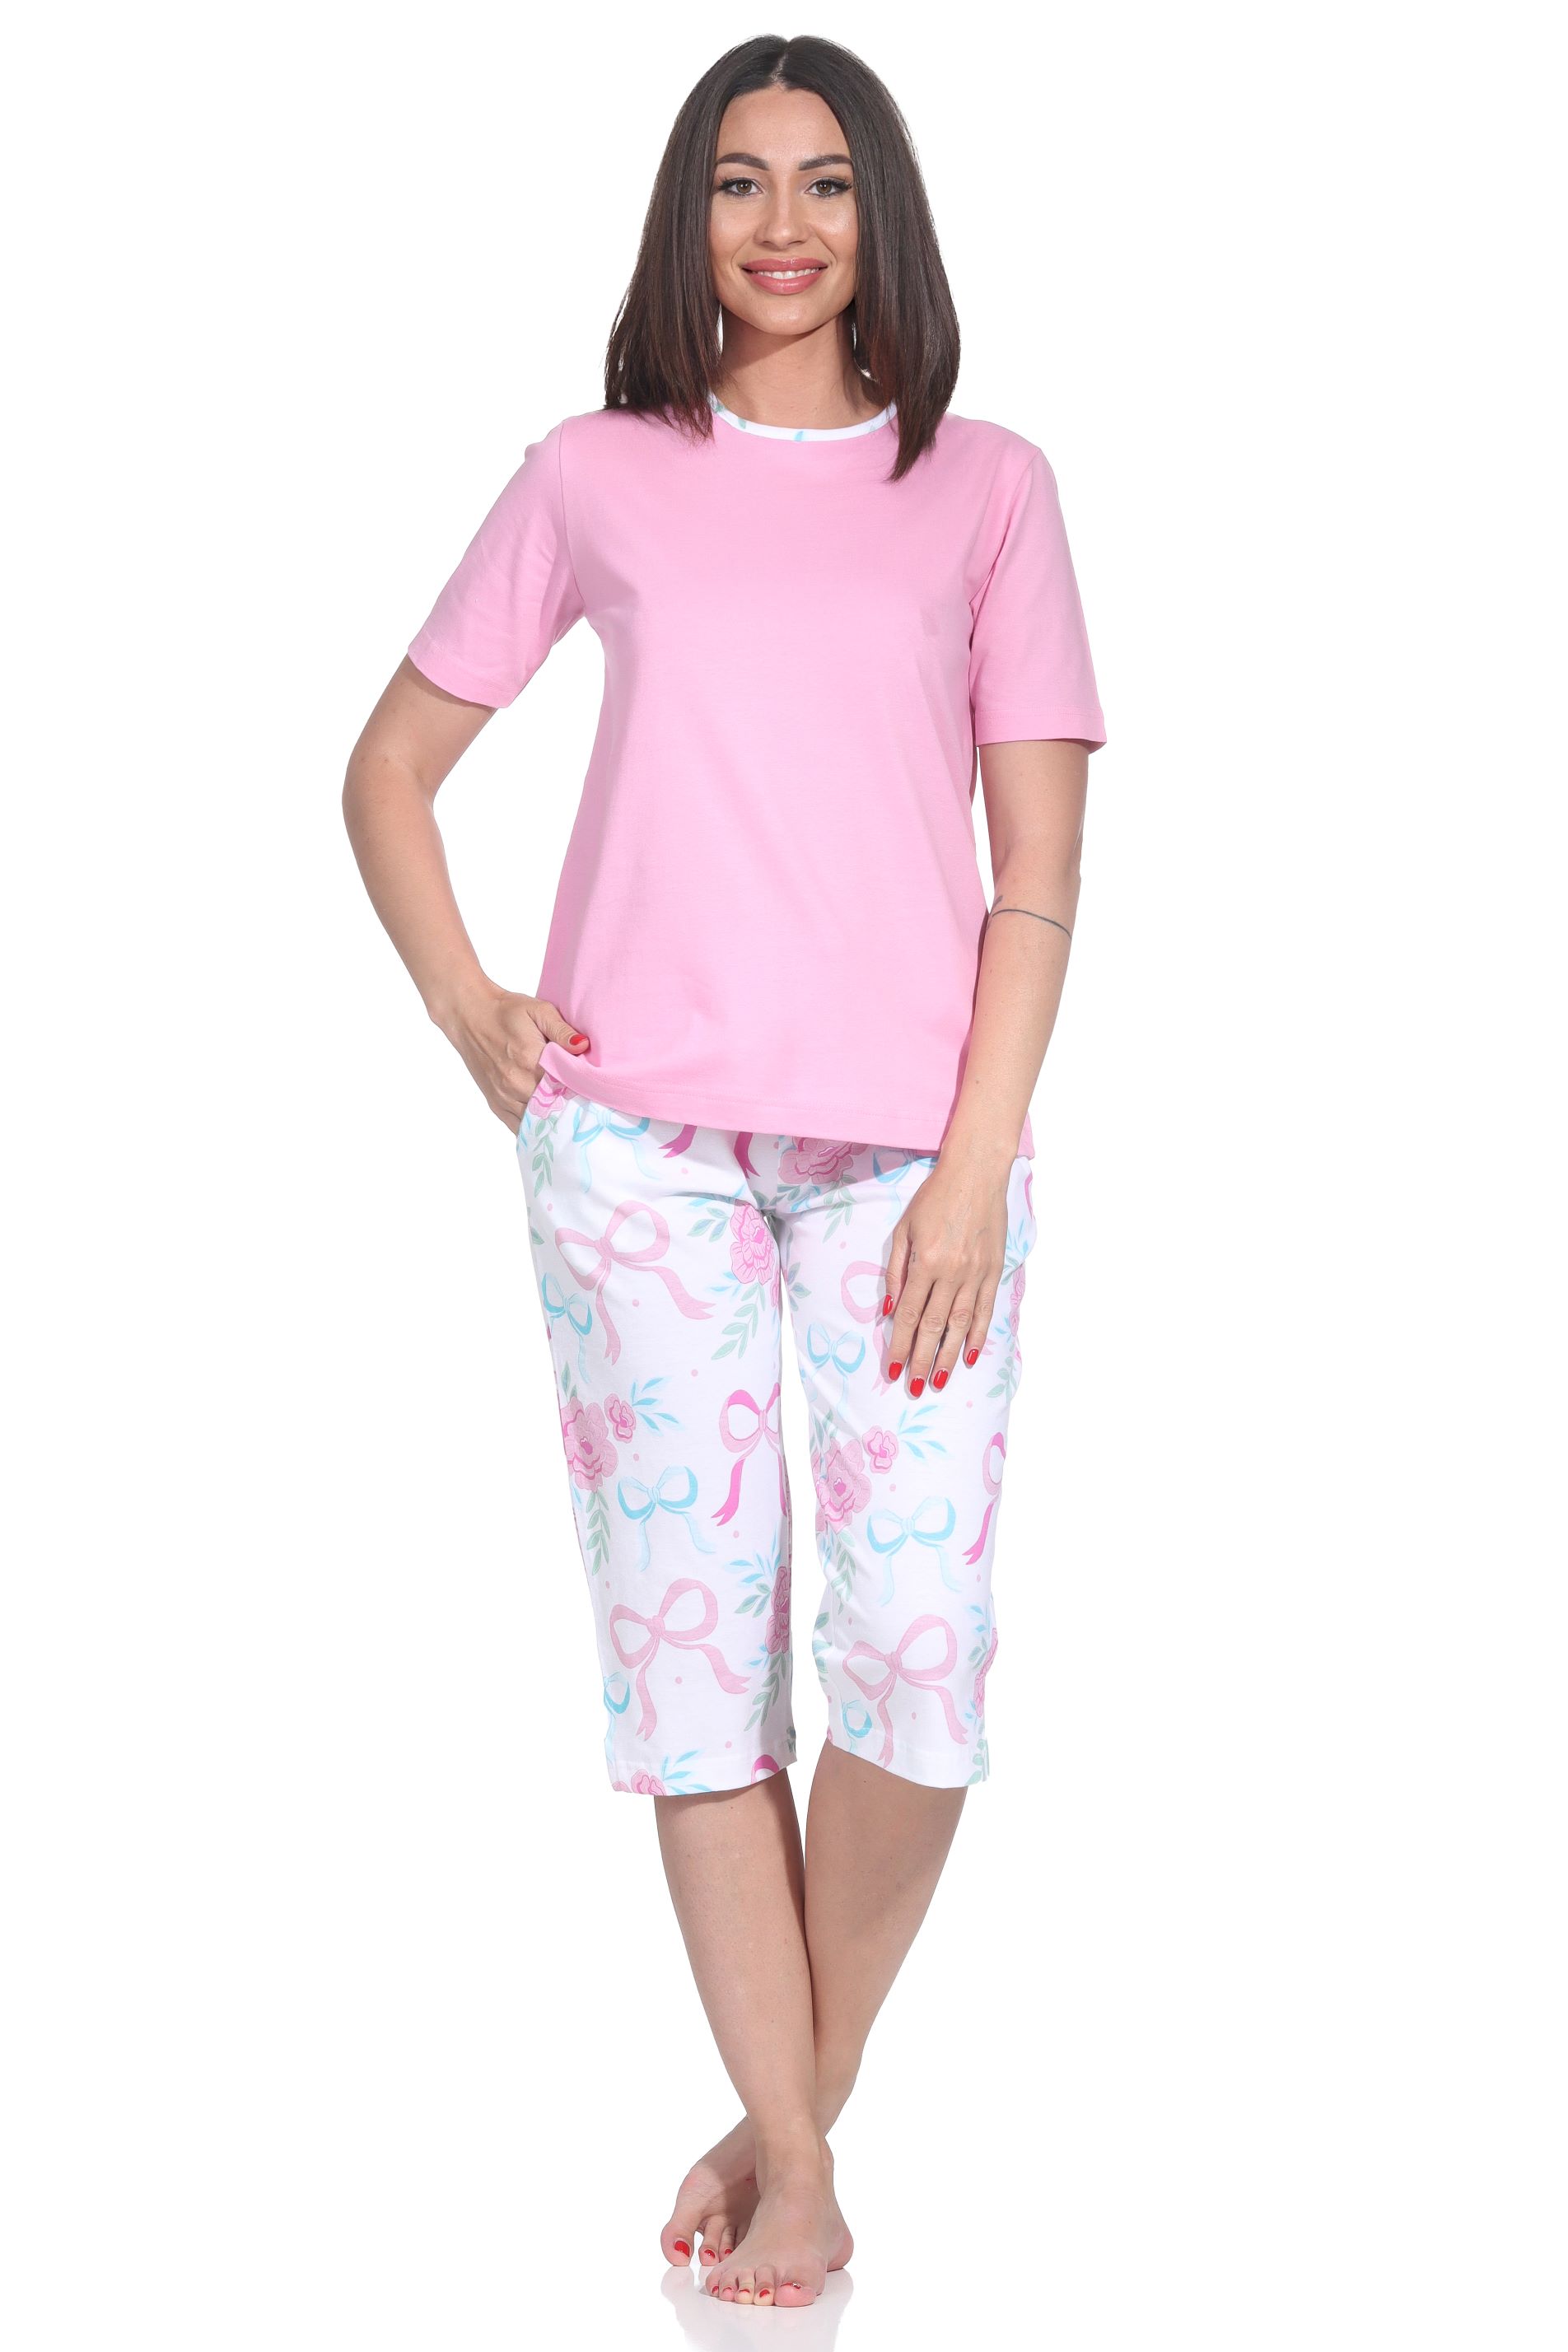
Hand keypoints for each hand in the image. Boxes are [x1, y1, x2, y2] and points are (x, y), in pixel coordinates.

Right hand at [432, 977, 590, 1129]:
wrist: (469, 1015)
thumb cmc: (506, 1011)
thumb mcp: (538, 1011)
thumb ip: (562, 1031)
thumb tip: (583, 1046)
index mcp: (530, 1061)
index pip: (566, 1088)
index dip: (583, 1094)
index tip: (596, 1096)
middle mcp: (516, 1084)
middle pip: (553, 1110)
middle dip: (571, 1111)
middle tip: (588, 1110)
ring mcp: (504, 1097)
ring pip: (536, 1124)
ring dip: (553, 1123)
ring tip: (570, 1120)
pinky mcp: (495, 1103)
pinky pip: (517, 1128)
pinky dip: (533, 1130)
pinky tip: (547, 1128)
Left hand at [881, 1145, 1010, 1396]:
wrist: (976, 1174)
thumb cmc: (933, 1199)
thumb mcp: (903, 1229)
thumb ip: (895, 1269)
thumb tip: (890, 1309)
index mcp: (925, 1262)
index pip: (909, 1314)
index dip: (901, 1345)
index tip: (893, 1370)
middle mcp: (951, 1272)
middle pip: (933, 1326)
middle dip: (923, 1361)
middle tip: (915, 1388)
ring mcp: (975, 1273)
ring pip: (960, 1324)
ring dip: (949, 1355)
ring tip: (940, 1381)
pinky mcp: (994, 1270)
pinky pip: (985, 1309)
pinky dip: (977, 1334)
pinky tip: (969, 1355)